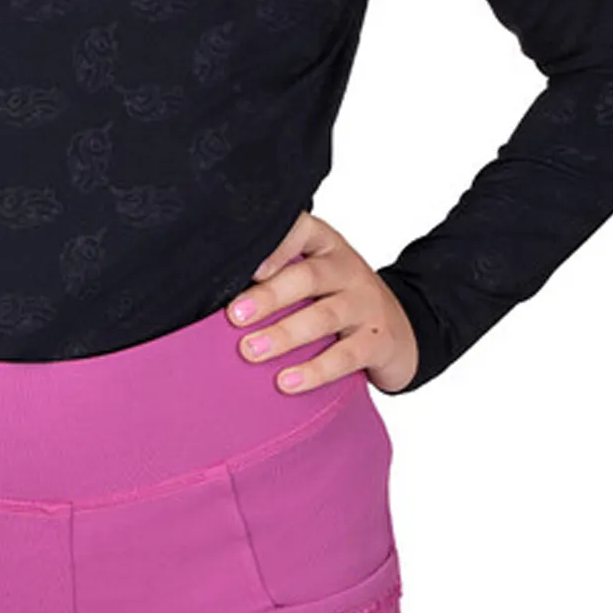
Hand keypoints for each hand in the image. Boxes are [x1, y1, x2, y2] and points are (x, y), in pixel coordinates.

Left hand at [225, 209, 419, 396]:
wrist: (401, 331)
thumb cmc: (339, 299)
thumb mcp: (316, 276)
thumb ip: (278, 274)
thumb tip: (212, 293)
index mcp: (326, 246)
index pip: (303, 230)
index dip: (278, 244)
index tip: (249, 266)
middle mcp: (347, 269)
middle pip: (308, 277)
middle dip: (268, 297)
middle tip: (234, 317)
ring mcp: (366, 304)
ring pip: (324, 316)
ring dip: (284, 334)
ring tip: (251, 351)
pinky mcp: (377, 341)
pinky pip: (345, 356)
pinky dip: (314, 370)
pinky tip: (287, 382)